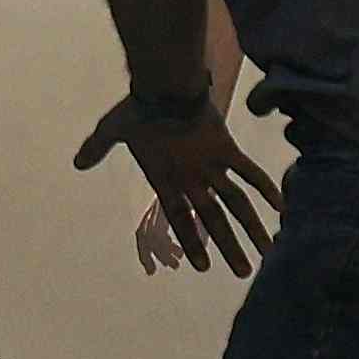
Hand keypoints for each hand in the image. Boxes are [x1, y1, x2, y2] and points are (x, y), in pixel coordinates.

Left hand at [79, 85, 274, 276]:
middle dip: (229, 248)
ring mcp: (211, 166)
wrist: (166, 87)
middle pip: (213, 220)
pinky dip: (266, 188)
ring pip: (236, 204)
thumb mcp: (112, 129)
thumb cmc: (137, 109)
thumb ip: (97, 148)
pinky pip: (250, 172)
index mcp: (165, 179)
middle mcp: (191, 180)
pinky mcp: (227, 149)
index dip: (192, 242)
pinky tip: (282, 206)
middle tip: (243, 272)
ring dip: (253, 228)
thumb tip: (77, 162)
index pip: (180, 219)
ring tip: (268, 250)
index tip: (204, 267)